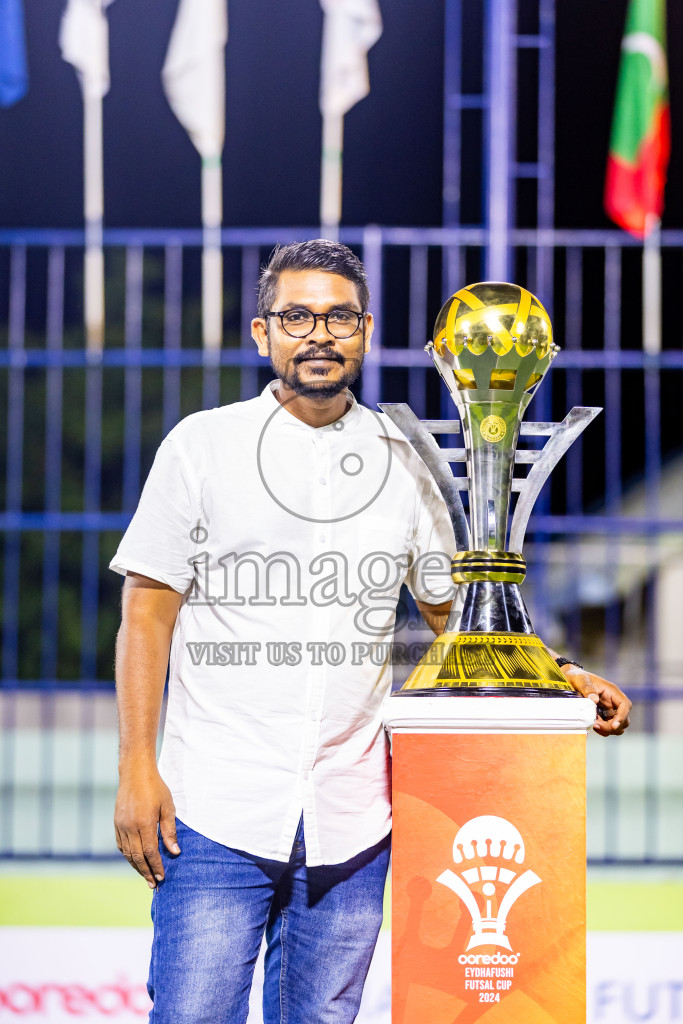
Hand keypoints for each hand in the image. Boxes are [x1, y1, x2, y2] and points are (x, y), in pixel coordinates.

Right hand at [114, 764, 179, 887]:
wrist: (135, 773)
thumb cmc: (155, 788)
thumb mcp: (168, 807)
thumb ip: (170, 831)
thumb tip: (174, 852)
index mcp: (144, 824)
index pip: (150, 853)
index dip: (156, 867)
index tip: (162, 878)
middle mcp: (130, 827)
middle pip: (137, 857)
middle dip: (146, 872)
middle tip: (154, 884)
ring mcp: (121, 826)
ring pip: (127, 853)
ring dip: (136, 866)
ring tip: (145, 876)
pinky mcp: (116, 823)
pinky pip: (121, 845)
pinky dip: (128, 855)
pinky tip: (134, 860)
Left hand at [560, 665, 631, 735]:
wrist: (570, 679)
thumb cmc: (578, 677)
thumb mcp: (581, 680)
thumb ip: (587, 689)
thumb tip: (594, 700)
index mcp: (612, 692)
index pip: (625, 705)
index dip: (622, 717)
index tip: (613, 726)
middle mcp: (614, 701)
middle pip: (624, 719)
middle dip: (612, 726)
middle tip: (596, 725)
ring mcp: (610, 709)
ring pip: (618, 725)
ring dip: (607, 729)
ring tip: (593, 725)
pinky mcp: (604, 715)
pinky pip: (608, 726)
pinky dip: (603, 729)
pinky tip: (592, 725)